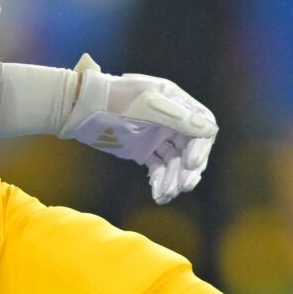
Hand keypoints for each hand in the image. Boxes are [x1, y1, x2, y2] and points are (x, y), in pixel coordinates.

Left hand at [60, 53, 216, 203]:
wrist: (82, 108)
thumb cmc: (115, 99)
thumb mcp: (148, 105)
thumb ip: (178, 117)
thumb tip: (210, 129)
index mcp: (176, 102)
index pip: (202, 126)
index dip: (201, 147)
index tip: (191, 164)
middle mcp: (170, 119)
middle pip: (191, 148)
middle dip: (187, 169)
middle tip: (183, 187)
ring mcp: (157, 135)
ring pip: (175, 162)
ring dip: (173, 179)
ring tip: (166, 194)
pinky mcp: (144, 150)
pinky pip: (159, 168)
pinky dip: (160, 181)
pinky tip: (158, 193)